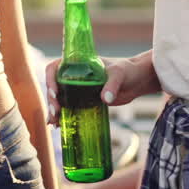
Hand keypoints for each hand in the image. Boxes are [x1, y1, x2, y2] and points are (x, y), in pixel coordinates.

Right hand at [44, 51, 159, 124]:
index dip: (50, 80)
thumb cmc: (128, 70)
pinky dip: (63, 116)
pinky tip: (59, 125)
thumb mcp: (119, 74)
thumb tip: (106, 99)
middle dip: (51, 100)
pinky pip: (69, 107)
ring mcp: (78, 88)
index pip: (55, 68)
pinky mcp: (84, 100)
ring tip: (55, 123)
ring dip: (55, 110)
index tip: (55, 93)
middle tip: (56, 112)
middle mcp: (73, 74)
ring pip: (59, 98)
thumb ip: (112, 85)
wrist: (137, 81)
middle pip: (54, 86)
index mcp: (77, 63)